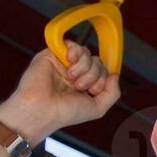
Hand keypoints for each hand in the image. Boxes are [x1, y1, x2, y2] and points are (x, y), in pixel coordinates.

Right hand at [0, 42, 120, 142]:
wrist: (41, 109)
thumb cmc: (65, 112)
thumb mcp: (97, 108)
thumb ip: (113, 92)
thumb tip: (115, 74)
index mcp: (84, 85)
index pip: (103, 72)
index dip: (103, 79)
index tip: (93, 91)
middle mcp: (75, 74)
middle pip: (97, 62)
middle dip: (95, 75)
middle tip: (80, 87)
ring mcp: (63, 64)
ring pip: (87, 53)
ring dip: (85, 68)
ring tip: (72, 80)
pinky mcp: (52, 55)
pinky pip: (72, 44)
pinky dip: (76, 52)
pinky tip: (69, 62)